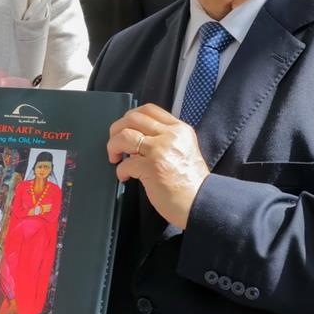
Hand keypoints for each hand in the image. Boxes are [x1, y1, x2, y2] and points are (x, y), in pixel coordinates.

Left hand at [106, 103, 209, 228]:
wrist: (201, 203)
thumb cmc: (191, 183)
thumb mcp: (185, 149)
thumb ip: (165, 138)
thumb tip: (138, 136)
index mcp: (179, 129)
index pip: (149, 109)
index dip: (130, 116)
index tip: (124, 127)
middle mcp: (170, 136)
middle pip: (132, 118)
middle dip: (116, 130)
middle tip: (114, 143)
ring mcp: (160, 151)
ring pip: (124, 136)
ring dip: (113, 146)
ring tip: (115, 158)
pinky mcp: (152, 168)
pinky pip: (125, 163)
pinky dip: (120, 170)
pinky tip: (125, 177)